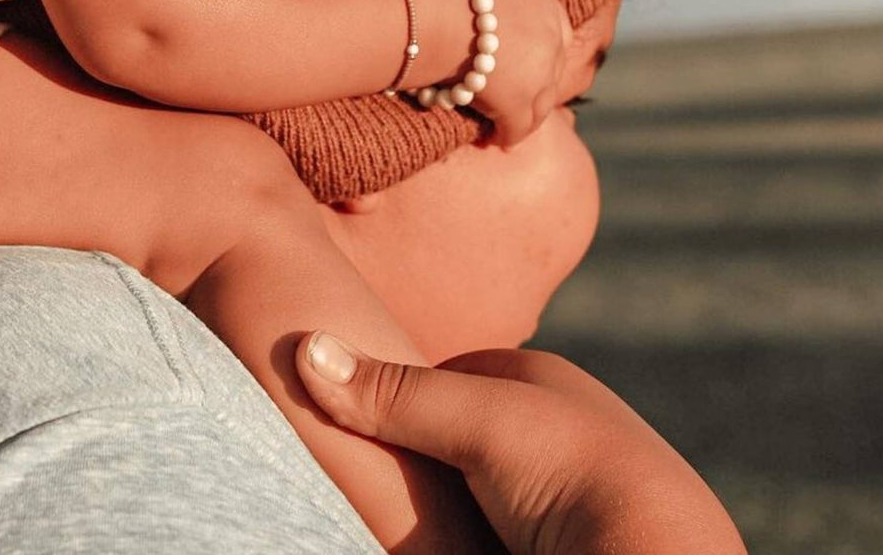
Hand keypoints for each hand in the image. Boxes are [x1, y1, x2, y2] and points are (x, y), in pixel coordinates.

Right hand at [299, 335, 747, 554]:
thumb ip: (395, 392)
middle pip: (458, 436)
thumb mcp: (480, 421)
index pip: (446, 377)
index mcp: (541, 380)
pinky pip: (490, 529)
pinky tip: (447, 543)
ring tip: (396, 521)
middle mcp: (553, 428)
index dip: (393, 394)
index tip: (342, 412)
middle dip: (416, 453)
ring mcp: (560, 490)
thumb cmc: (577, 472)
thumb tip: (305, 348)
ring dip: (443, 505)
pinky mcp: (560, 538)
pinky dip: (465, 535)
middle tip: (362, 474)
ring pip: (477, 490)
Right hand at [435, 0, 571, 146]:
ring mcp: (538, 79)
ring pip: (539, 106)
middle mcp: (554, 47)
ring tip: (500, 118)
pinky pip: (517, 130)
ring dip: (522, 113)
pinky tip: (492, 139)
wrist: (429, 12)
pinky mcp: (516, 106)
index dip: (535, 49)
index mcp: (552, 11)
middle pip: (550, 76)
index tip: (514, 57)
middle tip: (507, 92)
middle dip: (532, 85)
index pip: (557, 38)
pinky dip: (506, 136)